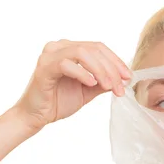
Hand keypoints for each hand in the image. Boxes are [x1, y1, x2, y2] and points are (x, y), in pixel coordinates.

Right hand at [13, 39, 131, 130]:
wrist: (35, 117)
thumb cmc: (57, 102)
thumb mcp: (87, 91)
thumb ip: (103, 81)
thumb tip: (122, 78)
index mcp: (69, 48)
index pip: (98, 47)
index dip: (116, 61)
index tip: (128, 78)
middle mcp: (59, 46)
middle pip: (94, 49)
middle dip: (111, 68)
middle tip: (120, 86)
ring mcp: (50, 55)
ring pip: (83, 53)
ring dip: (100, 70)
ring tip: (108, 86)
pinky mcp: (44, 67)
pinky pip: (66, 64)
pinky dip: (82, 73)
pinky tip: (91, 84)